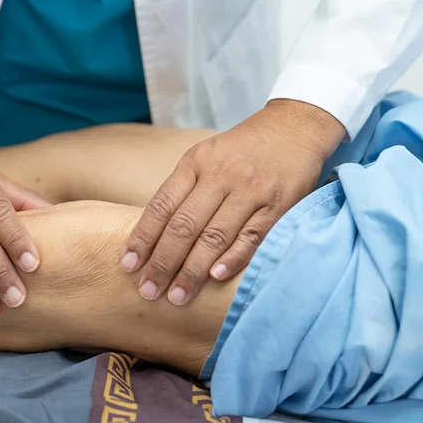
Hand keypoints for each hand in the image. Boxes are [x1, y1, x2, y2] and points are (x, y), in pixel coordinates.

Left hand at [119, 99, 345, 304]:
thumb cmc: (242, 150)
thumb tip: (153, 236)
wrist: (294, 127)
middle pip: (184, 225)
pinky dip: (232, 259)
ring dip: (193, 270)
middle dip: (163, 262)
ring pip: (215, 235)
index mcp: (196, 163)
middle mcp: (220, 176)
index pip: (161, 205)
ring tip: (177, 296)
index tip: (127, 264)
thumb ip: (184, 191)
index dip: (142, 237)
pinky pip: (251, 237)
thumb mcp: (206, 157)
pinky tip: (215, 277)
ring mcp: (250, 191)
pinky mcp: (278, 205)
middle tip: (148, 291)